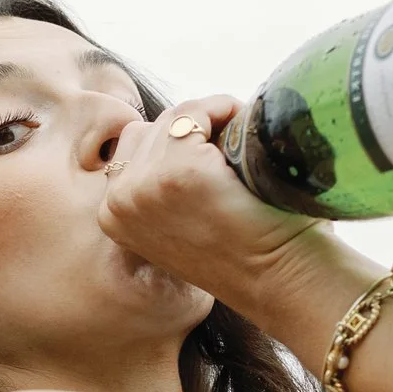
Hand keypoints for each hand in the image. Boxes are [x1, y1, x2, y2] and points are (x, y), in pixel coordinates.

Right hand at [98, 94, 322, 294]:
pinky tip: (246, 143)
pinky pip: (197, 112)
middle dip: (195, 130)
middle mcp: (118, 201)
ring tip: (241, 149)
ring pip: (176, 117)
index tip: (214, 155)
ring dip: (213, 121)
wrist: (281, 279)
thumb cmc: (245, 251)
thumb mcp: (179, 222)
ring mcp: (144, 186)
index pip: (133, 147)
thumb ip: (160, 186)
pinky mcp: (178, 172)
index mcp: (112, 214)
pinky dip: (226, 112)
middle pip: (151, 128)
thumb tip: (181, 132)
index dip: (178, 144)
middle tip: (233, 149)